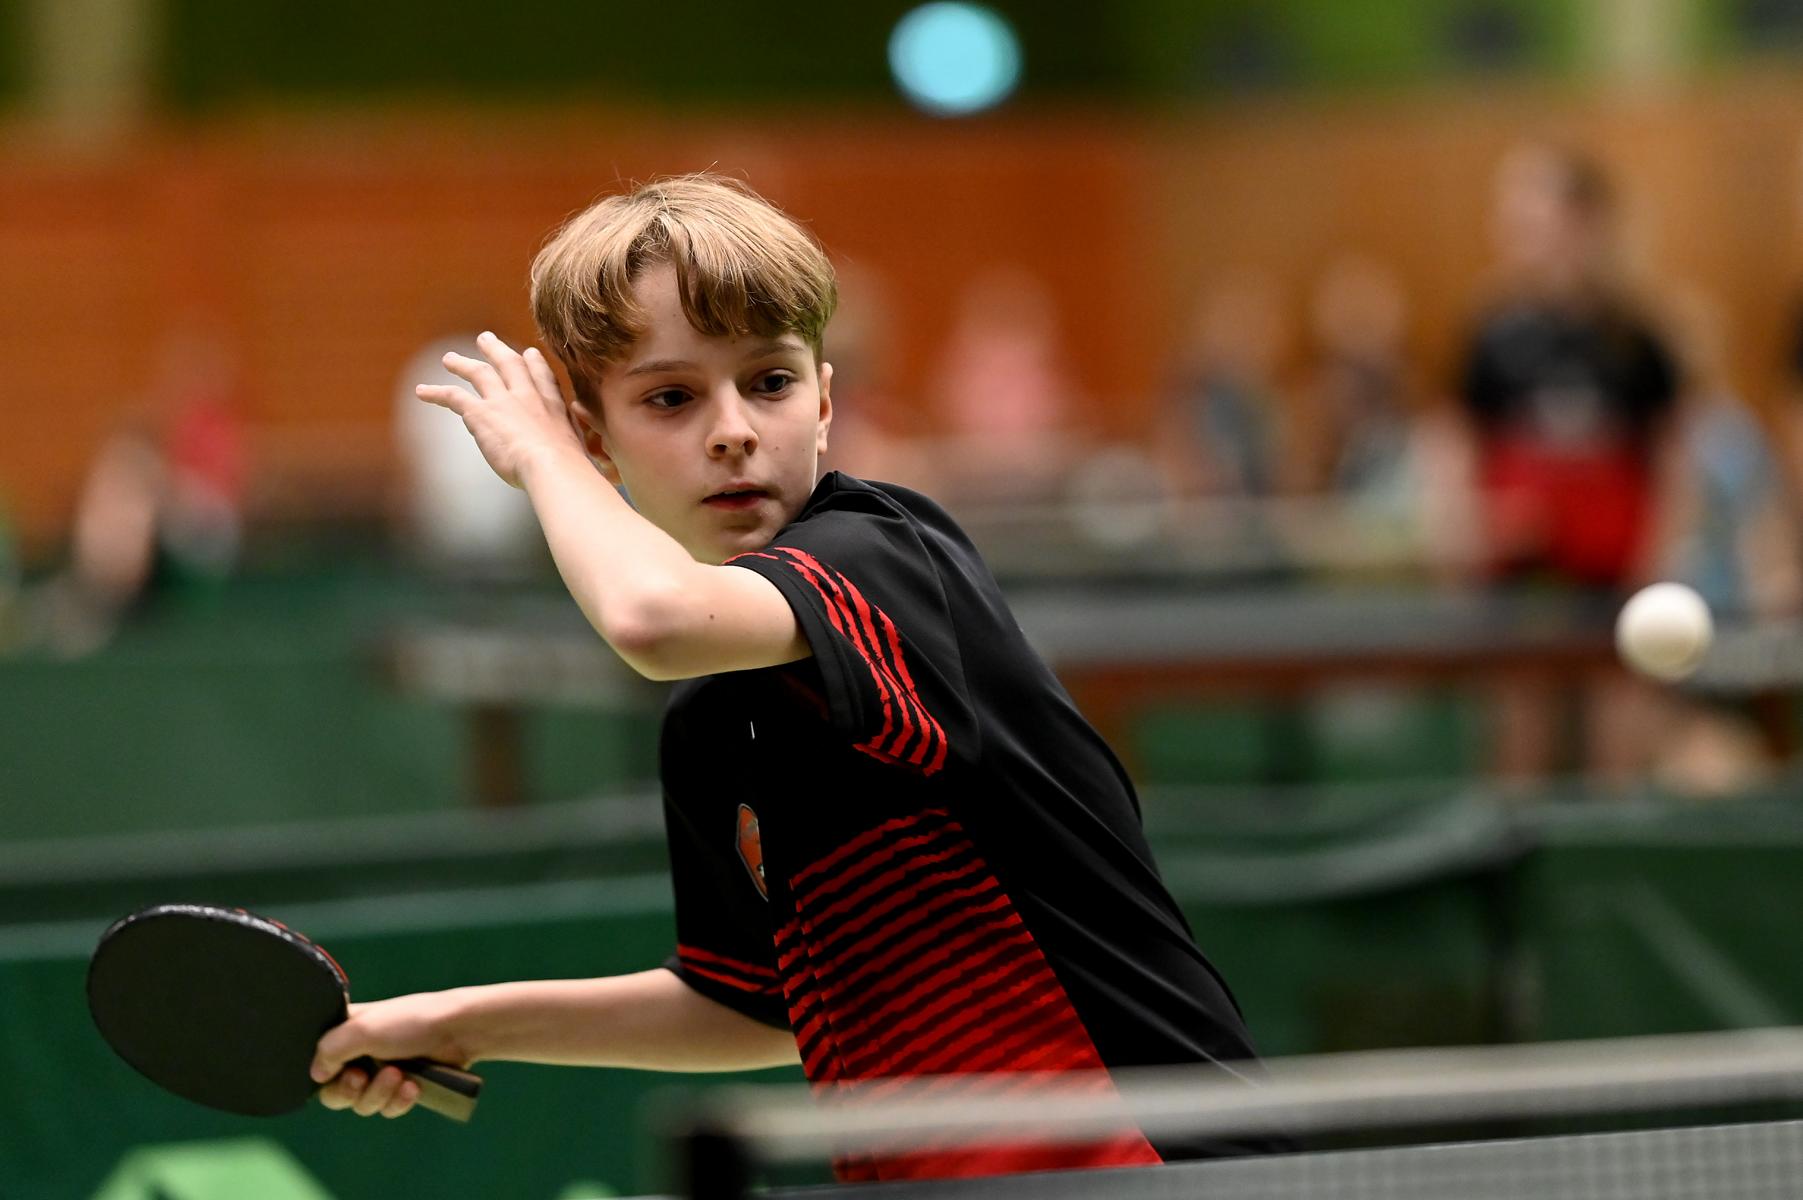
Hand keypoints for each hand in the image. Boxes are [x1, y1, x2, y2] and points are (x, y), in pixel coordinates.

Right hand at [311, 991, 473, 1118]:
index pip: (318, 1063)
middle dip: (350, 1090)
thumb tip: (315, 1075)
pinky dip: (398, 1101)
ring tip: (398, 1075)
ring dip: (379, 1094)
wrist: (458, 1031)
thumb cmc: (410, 1021)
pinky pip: (388, 1108)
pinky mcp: (403, 1087)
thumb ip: (329, 1049)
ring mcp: (381, 1072)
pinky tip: (412, 1087)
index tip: (340, 1070)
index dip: (324, 1075)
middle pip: (336, 1093)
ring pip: (363, 1104)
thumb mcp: (362, 1028)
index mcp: (345, 1033)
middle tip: (362, 1078)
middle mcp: (360, 1054)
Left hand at [416, 332, 585, 487]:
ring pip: (479, 373)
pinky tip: (422, 392)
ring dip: (462, 364)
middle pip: (509, 364)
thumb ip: (572, 451)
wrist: (552, 465)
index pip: (543, 376)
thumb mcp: (578, 454)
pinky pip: (453, 397)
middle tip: (485, 339)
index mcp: (553, 405)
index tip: (529, 353)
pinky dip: (436, 392)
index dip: (534, 363)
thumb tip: (577, 467)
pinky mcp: (481, 412)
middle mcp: (528, 395)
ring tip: (449, 359)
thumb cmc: (569, 468)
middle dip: (496, 350)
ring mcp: (503, 400)